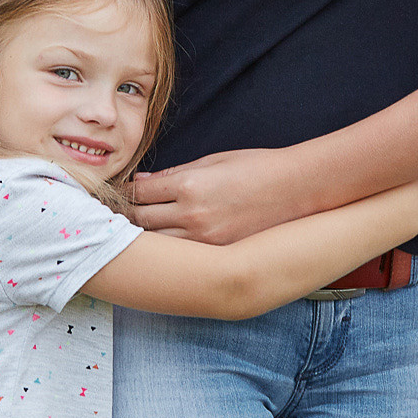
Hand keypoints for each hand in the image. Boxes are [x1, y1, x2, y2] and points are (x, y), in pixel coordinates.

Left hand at [129, 148, 305, 244]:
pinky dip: (171, 251)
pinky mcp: (219, 252)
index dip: (126, 192)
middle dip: (129, 216)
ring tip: (139, 233)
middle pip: (141, 221)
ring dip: (146, 238)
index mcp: (189, 185)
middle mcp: (192, 215)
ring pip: (158, 245)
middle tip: (120, 216)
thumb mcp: (213, 161)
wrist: (296, 188)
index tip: (122, 193)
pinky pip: (183, 256)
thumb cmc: (256, 167)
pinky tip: (167, 247)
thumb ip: (175, 174)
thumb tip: (143, 182)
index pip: (139, 192)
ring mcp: (206, 239)